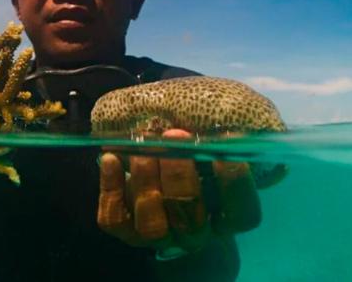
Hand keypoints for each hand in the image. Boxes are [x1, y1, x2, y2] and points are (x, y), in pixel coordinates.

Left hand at [97, 129, 260, 254]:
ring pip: (152, 224)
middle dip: (179, 176)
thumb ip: (208, 145)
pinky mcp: (125, 233)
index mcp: (226, 217)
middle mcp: (196, 235)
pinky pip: (115, 218)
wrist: (165, 201)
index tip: (222, 152)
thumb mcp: (208, 159)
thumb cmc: (197, 170)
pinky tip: (109, 158)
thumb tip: (201, 113)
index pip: (241, 213)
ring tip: (141, 149)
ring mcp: (160, 238)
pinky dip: (111, 187)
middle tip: (172, 136)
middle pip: (190, 217)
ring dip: (146, 182)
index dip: (234, 185)